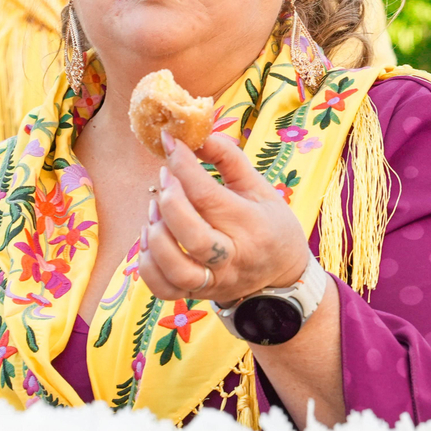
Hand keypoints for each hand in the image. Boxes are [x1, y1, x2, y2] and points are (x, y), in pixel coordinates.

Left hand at [139, 132, 310, 307]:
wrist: (283, 276)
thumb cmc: (270, 225)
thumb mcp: (260, 187)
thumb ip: (229, 159)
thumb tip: (198, 135)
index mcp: (252, 226)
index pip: (208, 196)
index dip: (184, 165)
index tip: (169, 141)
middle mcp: (233, 258)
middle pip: (191, 235)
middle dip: (169, 201)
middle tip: (164, 175)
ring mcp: (214, 281)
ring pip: (175, 269)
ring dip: (157, 236)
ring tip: (154, 210)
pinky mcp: (198, 295)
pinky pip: (164, 289)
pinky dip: (148, 265)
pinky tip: (150, 239)